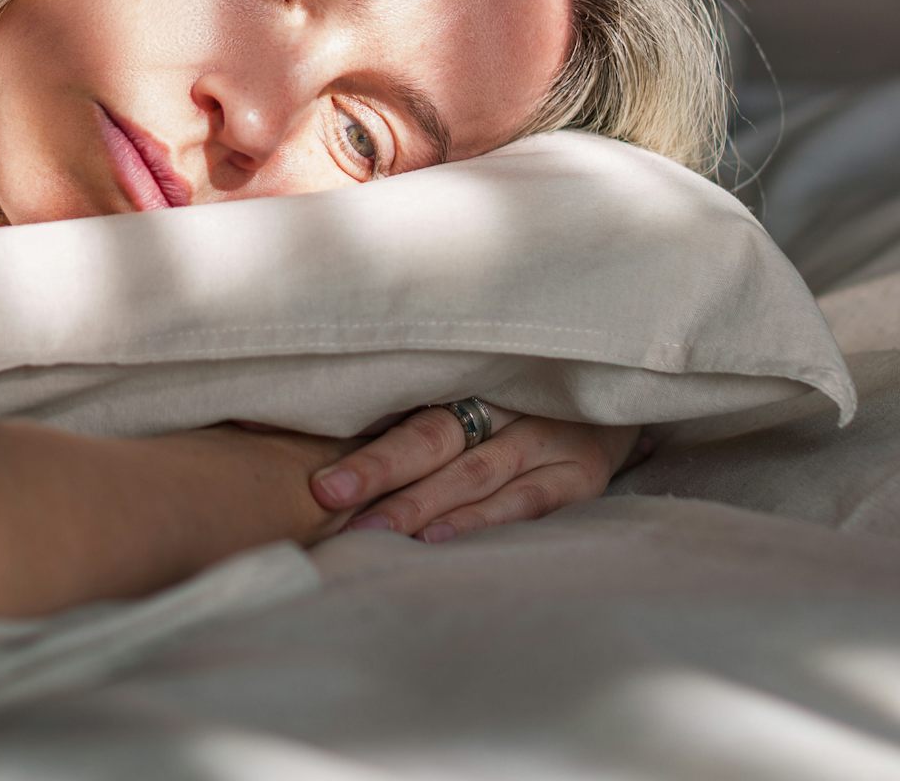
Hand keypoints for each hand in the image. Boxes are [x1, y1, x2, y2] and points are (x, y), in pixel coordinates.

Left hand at [306, 406, 642, 543]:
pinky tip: (438, 540)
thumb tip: (296, 423)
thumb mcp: (467, 381)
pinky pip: (523, 502)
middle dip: (378, 469)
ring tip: (372, 532)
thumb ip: (402, 403)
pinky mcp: (580, 474)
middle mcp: (507, 400)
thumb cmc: (516, 393)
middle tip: (328, 495)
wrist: (616, 390)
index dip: (364, 439)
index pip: (407, 405)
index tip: (318, 475)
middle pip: (432, 435)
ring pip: (472, 473)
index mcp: (469, 373)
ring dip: (419, 505)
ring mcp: (547, 437)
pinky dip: (478, 521)